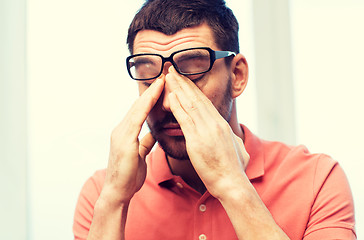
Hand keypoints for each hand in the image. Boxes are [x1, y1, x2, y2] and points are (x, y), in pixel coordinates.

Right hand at [101, 77, 164, 203]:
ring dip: (150, 94)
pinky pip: (137, 118)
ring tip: (162, 81)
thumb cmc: (129, 176)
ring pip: (137, 108)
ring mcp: (121, 134)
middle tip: (164, 76)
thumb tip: (153, 133)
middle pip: (138, 105)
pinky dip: (145, 106)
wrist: (117, 192)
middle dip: (151, 91)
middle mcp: (121, 130)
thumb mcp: (140, 155)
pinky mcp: (124, 140)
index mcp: (126, 133)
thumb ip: (145, 142)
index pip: (140, 111)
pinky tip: (154, 96)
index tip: (163, 86)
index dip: (151, 98)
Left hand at [166, 67, 249, 198]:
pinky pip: (185, 119)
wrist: (232, 184)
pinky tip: (170, 96)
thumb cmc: (234, 171)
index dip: (194, 89)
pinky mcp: (197, 141)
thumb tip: (235, 138)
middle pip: (197, 98)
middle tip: (173, 71)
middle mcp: (214, 124)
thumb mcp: (239, 150)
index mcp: (222, 125)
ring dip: (178, 89)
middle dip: (184, 83)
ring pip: (190, 104)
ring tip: (169, 77)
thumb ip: (235, 141)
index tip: (185, 80)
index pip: (206, 102)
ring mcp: (206, 131)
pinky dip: (177, 106)